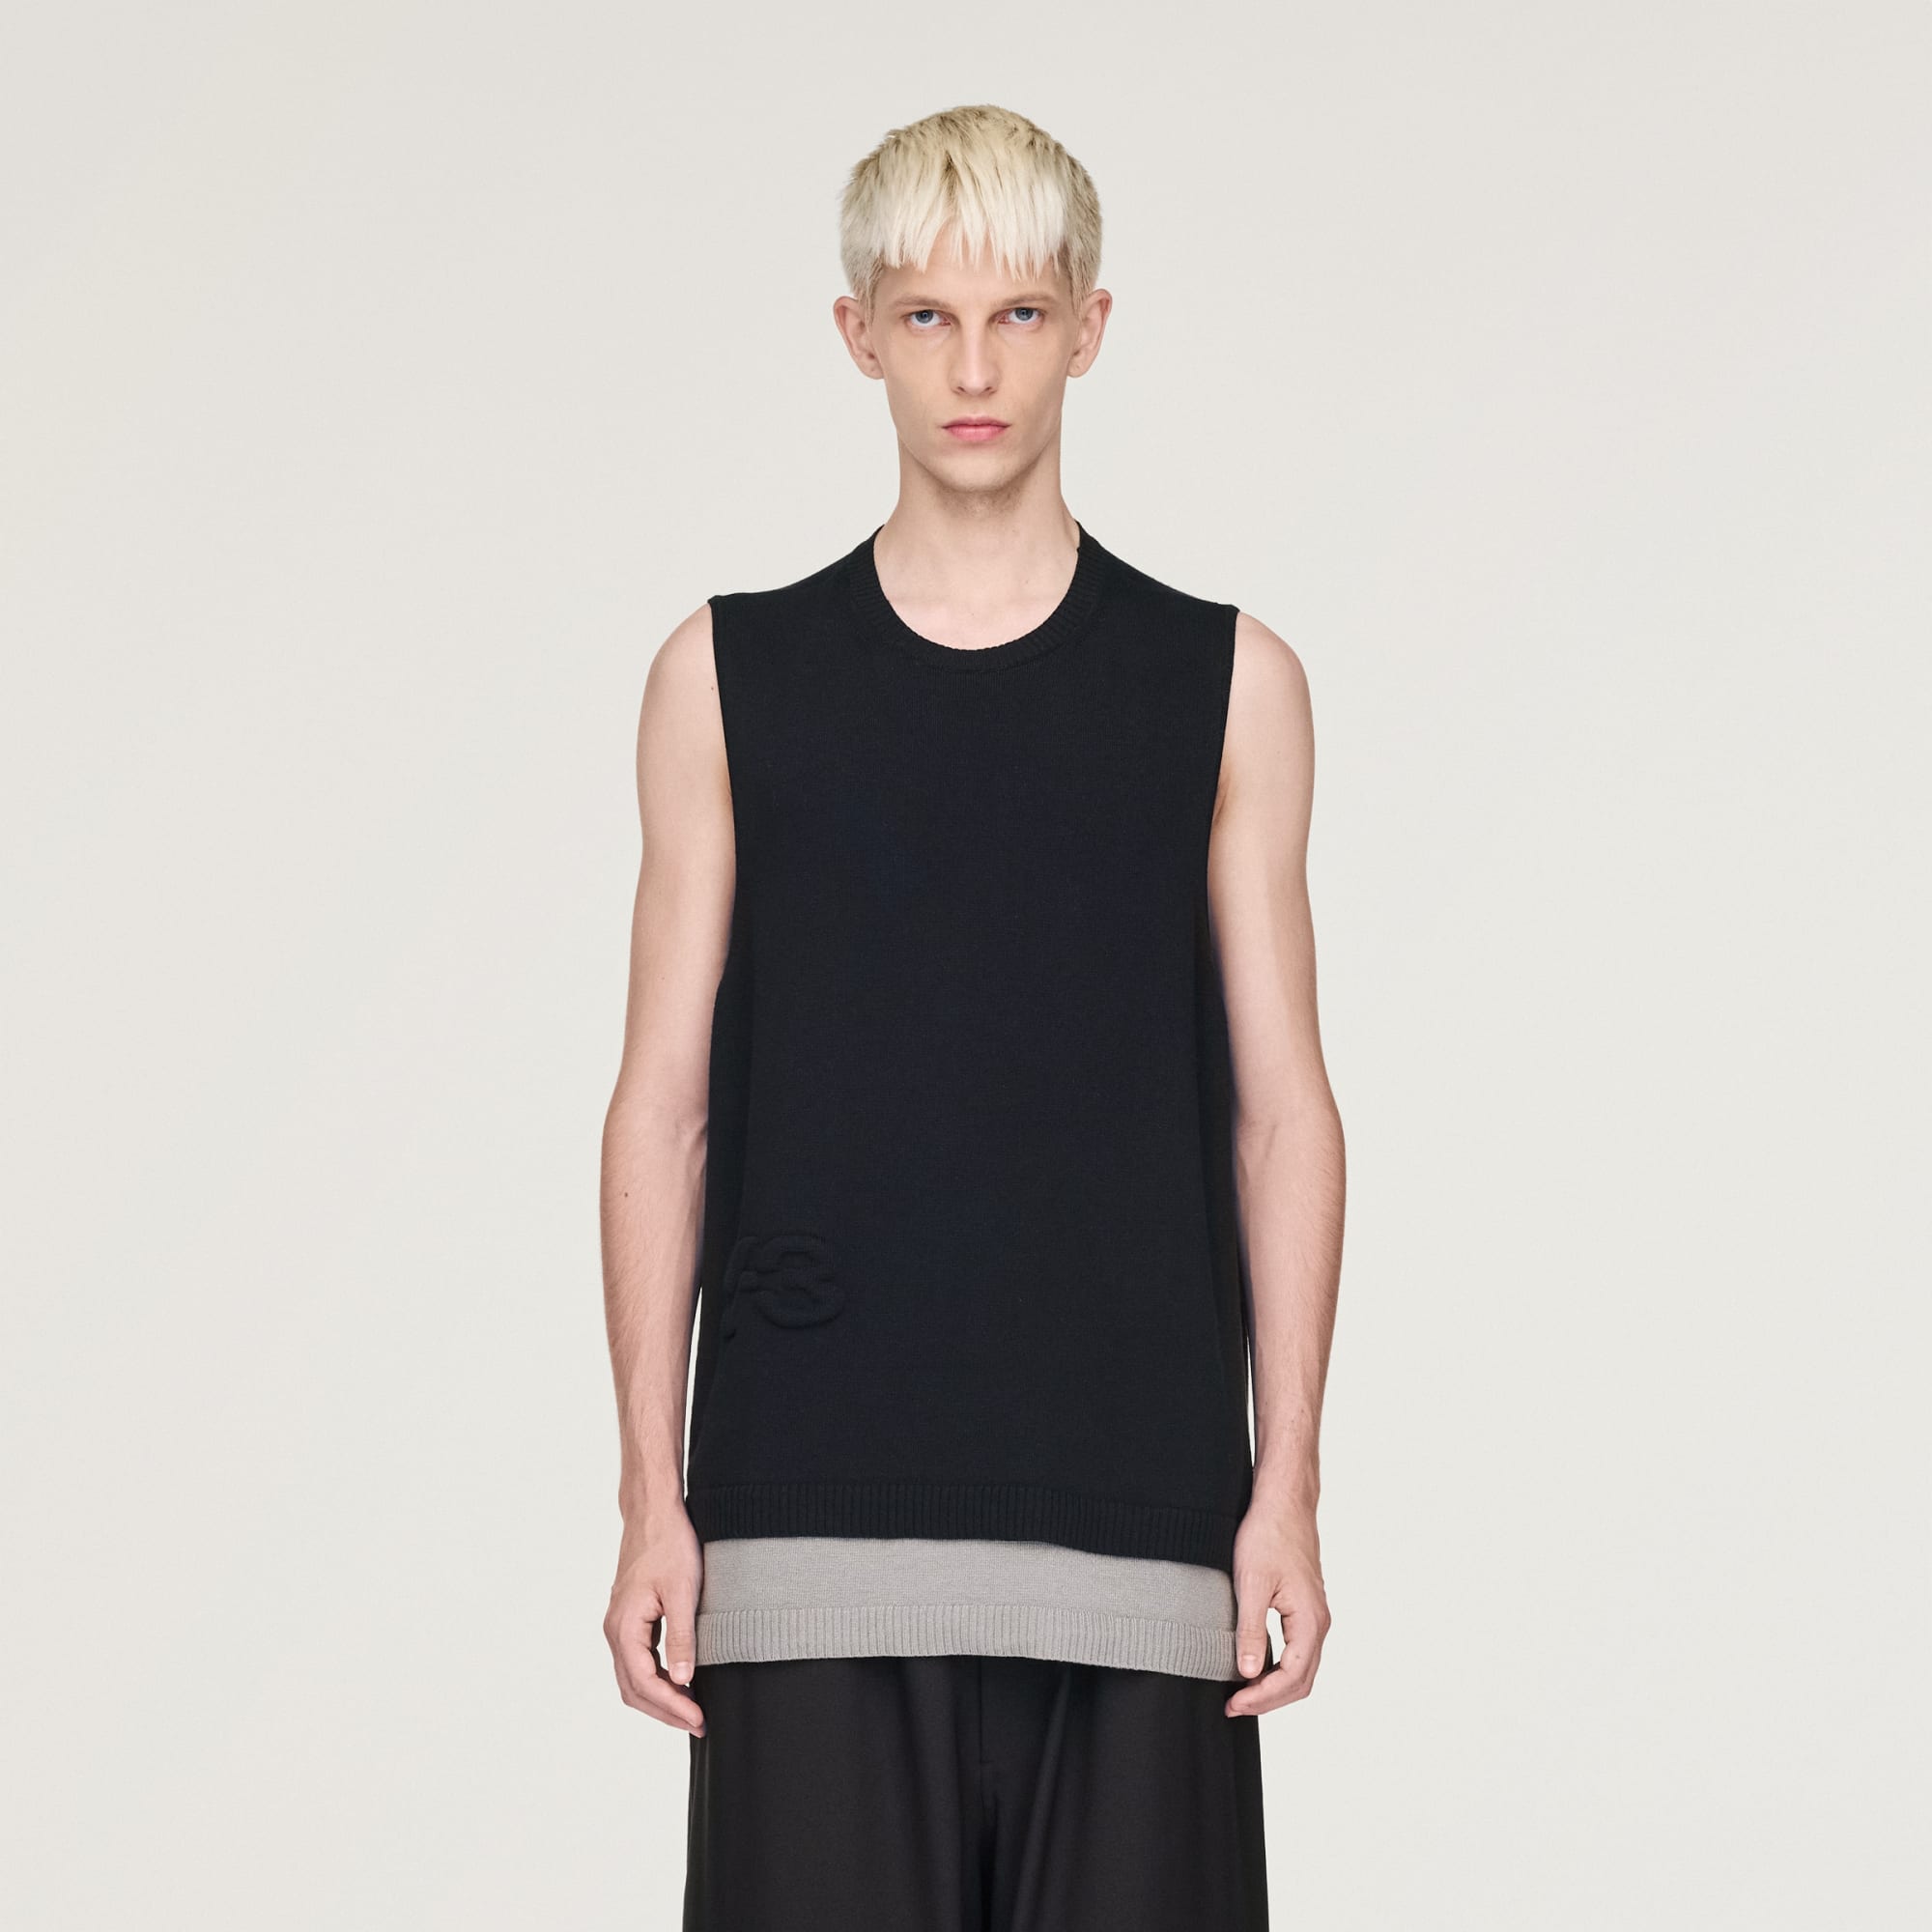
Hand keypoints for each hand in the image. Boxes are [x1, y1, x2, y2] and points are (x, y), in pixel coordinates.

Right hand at [604, 1503, 706, 1734]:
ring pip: (633, 1678)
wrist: (653, 1513)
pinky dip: (656, 1679)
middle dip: (665, 1711)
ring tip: (691, 1710)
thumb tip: (684, 1680)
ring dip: (660, 1698)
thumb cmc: (669, 1545)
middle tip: (698, 1723)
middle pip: (633, 1689)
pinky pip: (637, 1661)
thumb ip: (682, 1638)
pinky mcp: (629, 1618)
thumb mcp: (683, 1592)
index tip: (698, 1719)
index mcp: (624, 1627)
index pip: (645, 1683)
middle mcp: (614, 1630)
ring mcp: (619, 1625)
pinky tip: (681, 1681)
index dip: (672, 1706)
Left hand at [1224, 1495, 1329, 1718]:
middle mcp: (1318, 1623)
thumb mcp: (1251, 1583)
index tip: (1234, 1703)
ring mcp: (1313, 1616)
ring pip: (1301, 1668)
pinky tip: (1253, 1666)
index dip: (1262, 1697)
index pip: (1291, 1678)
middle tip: (1234, 1706)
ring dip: (1274, 1686)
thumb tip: (1247, 1673)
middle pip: (1301, 1680)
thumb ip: (1250, 1630)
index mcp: (1310, 1621)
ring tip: (1241, 1693)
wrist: (1283, 1502)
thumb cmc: (1268, 1535)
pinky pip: (1297, 1651)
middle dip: (1269, 1699)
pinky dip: (1278, 1668)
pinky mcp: (1304, 1608)